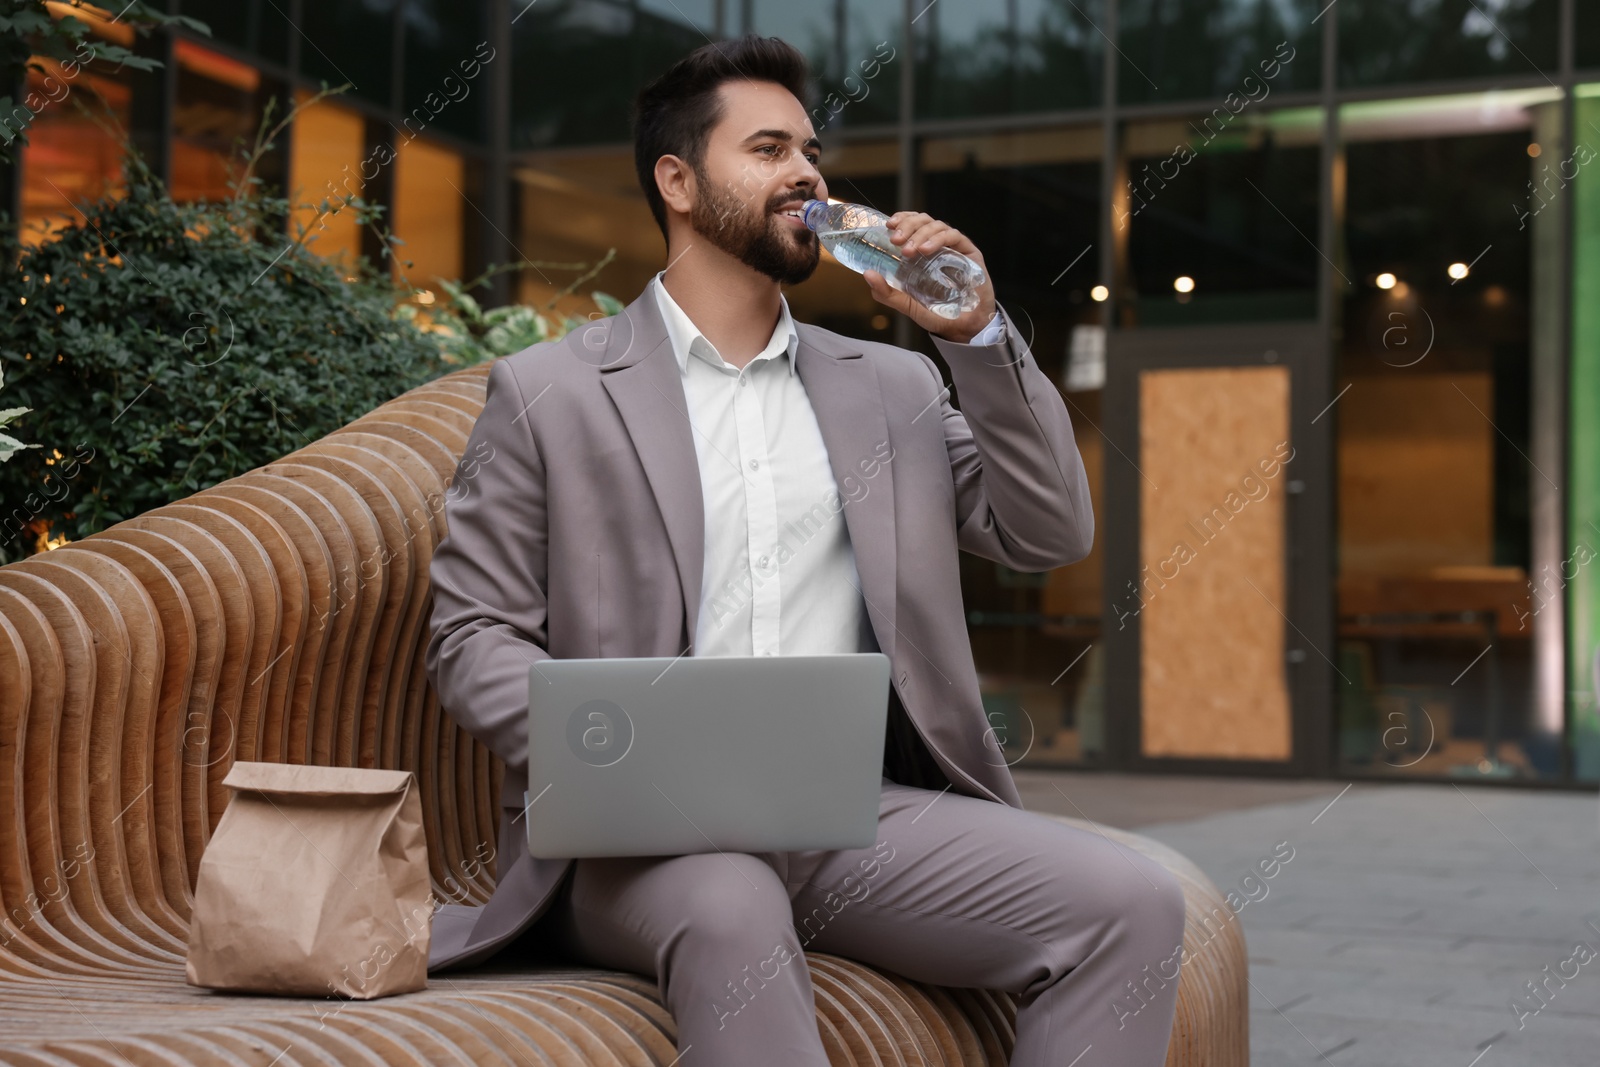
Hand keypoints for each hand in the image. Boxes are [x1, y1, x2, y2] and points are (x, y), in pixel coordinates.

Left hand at [861, 211, 996, 343]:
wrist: (963, 327)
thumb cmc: (936, 314)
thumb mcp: (906, 304)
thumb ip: (886, 292)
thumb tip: (867, 274)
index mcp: (921, 252)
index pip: (911, 224)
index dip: (901, 219)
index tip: (889, 225)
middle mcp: (937, 245)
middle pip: (922, 220)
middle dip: (907, 226)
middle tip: (896, 240)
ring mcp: (953, 247)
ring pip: (936, 225)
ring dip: (920, 234)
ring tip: (910, 251)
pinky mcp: (969, 252)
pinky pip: (953, 236)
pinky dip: (938, 239)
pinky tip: (926, 250)